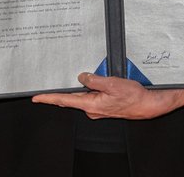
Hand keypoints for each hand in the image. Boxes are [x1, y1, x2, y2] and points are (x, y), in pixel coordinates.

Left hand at [31, 72, 183, 119]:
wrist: (148, 104)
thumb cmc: (133, 97)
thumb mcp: (112, 83)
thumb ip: (94, 79)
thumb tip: (81, 76)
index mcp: (91, 105)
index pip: (64, 101)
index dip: (49, 99)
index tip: (36, 98)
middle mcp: (92, 109)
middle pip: (72, 98)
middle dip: (64, 89)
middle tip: (53, 80)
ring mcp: (97, 108)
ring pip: (84, 94)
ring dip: (82, 86)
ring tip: (87, 75)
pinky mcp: (103, 105)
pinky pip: (92, 94)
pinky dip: (91, 87)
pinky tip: (96, 80)